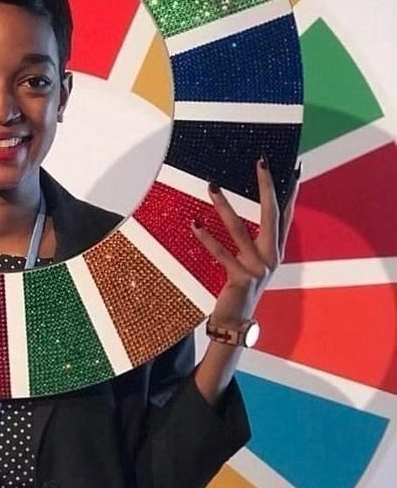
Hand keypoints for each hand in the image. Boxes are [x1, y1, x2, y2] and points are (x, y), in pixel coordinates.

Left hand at [193, 158, 299, 328]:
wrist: (236, 325)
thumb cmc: (240, 290)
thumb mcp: (250, 264)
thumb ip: (251, 242)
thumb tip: (239, 216)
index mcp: (275, 251)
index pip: (286, 215)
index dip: (290, 192)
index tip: (294, 168)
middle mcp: (271, 257)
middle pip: (271, 214)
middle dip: (266, 186)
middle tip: (261, 162)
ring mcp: (257, 268)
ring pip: (240, 230)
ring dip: (225, 205)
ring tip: (212, 185)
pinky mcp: (240, 278)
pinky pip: (221, 253)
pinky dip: (206, 237)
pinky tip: (194, 223)